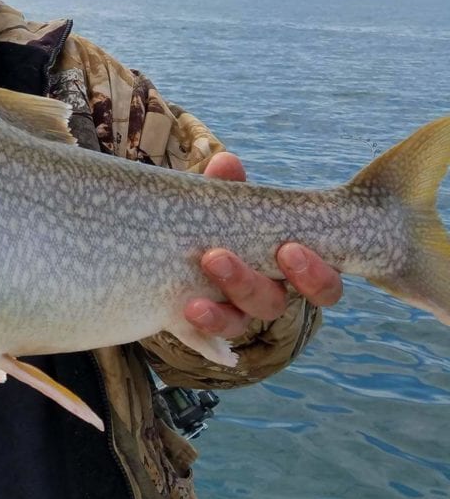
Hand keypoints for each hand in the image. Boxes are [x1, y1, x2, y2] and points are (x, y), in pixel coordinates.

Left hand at [185, 152, 343, 337]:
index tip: (289, 249)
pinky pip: (208, 335)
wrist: (176, 244)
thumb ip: (228, 187)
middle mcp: (268, 295)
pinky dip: (201, 323)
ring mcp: (236, 312)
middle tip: (218, 257)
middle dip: (249, 283)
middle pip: (274, 305)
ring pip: (240, 322)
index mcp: (289, 267)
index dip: (314, 274)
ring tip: (194, 288)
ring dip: (219, 308)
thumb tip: (227, 163)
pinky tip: (187, 309)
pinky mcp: (207, 322)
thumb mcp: (224, 201)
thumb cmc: (221, 220)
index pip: (322, 284)